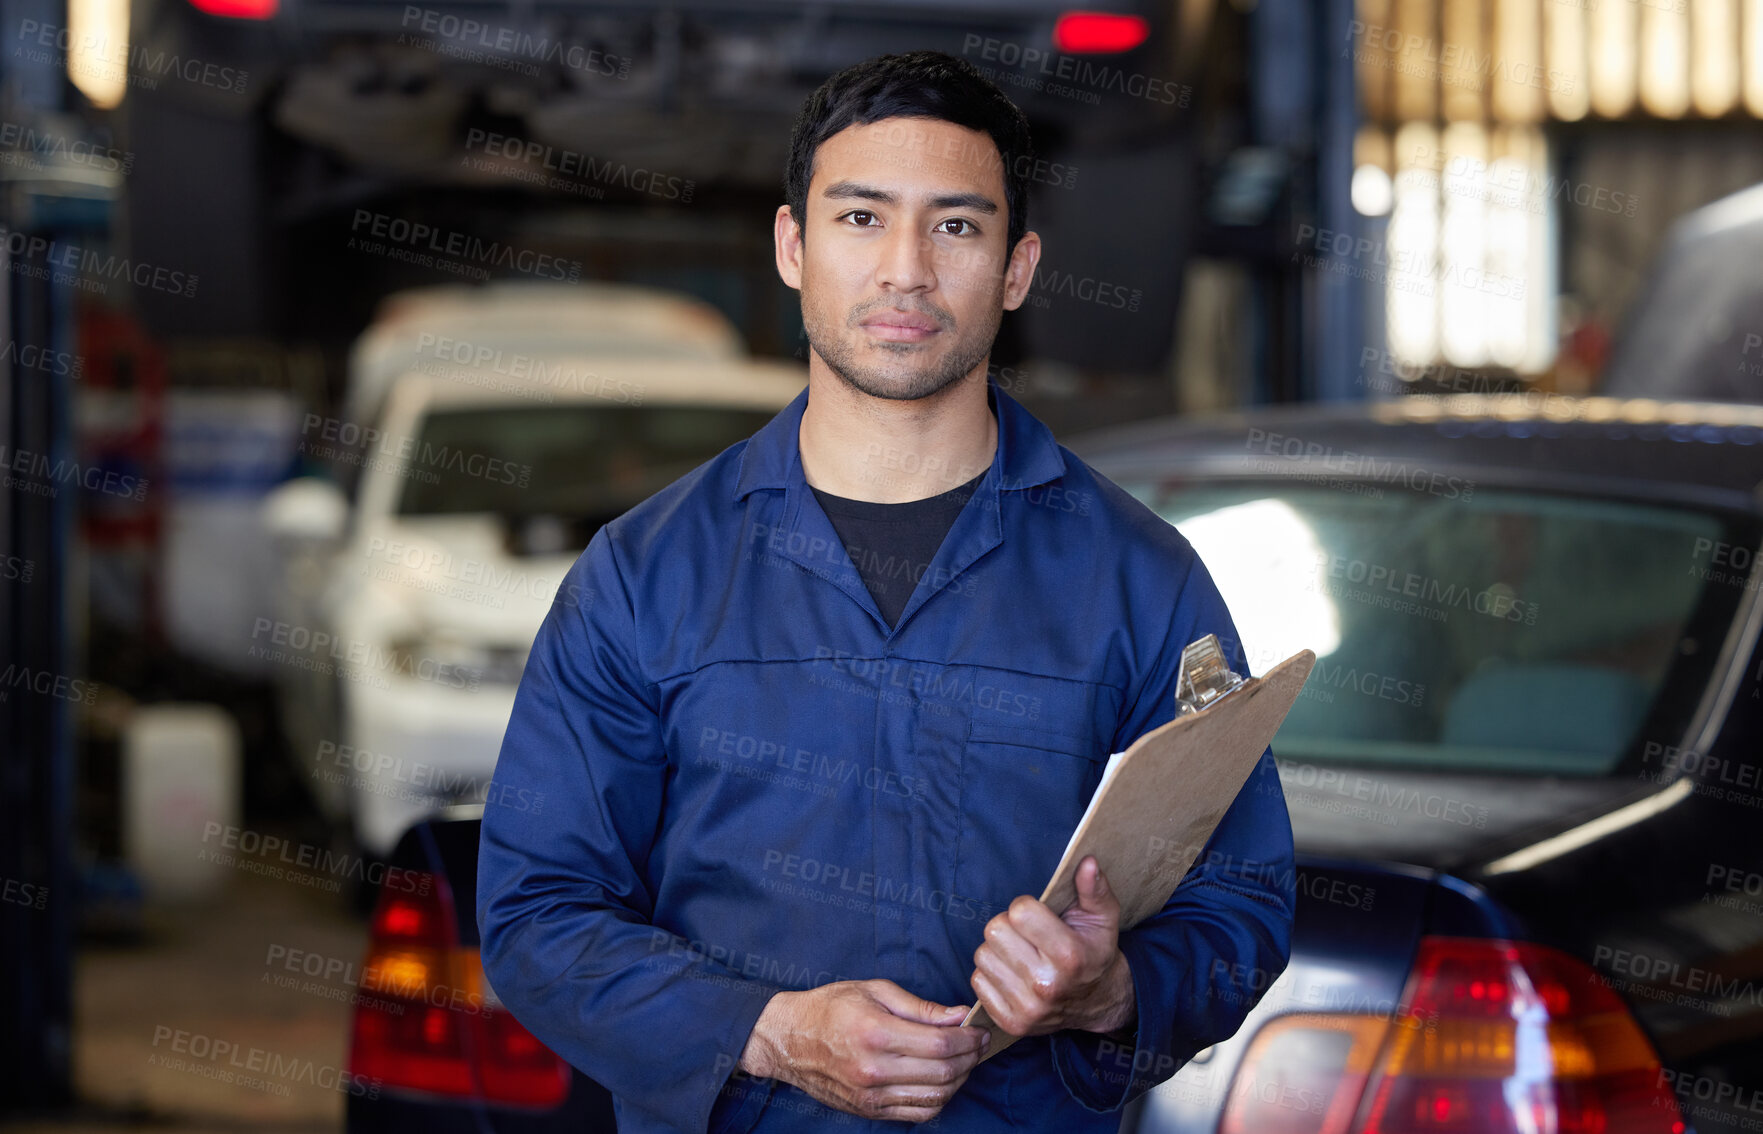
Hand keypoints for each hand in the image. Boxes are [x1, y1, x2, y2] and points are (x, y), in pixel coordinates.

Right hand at [737, 979, 988, 1122]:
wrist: (788, 1039)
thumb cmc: (830, 1007)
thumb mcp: (874, 991)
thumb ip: (920, 1007)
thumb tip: (959, 1016)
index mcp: (876, 1033)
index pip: (940, 1044)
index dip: (968, 1039)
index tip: (979, 1030)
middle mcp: (874, 1069)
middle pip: (942, 1072)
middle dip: (971, 1058)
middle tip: (979, 1044)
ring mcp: (871, 1095)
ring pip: (935, 1097)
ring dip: (960, 1080)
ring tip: (964, 1061)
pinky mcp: (869, 1110)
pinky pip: (918, 1114)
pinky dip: (939, 1100)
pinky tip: (943, 1081)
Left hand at [970, 856, 1136, 1036]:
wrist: (1097, 1002)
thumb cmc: (1095, 951)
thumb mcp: (1103, 918)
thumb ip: (1095, 888)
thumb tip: (1086, 861)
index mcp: (1070, 956)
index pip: (1019, 911)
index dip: (1026, 906)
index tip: (1038, 915)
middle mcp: (1046, 985)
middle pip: (994, 930)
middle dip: (1008, 926)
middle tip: (1026, 934)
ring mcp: (1027, 1008)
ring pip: (982, 955)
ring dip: (997, 949)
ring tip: (1020, 953)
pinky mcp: (1011, 1022)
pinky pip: (977, 981)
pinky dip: (991, 974)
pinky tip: (1013, 974)